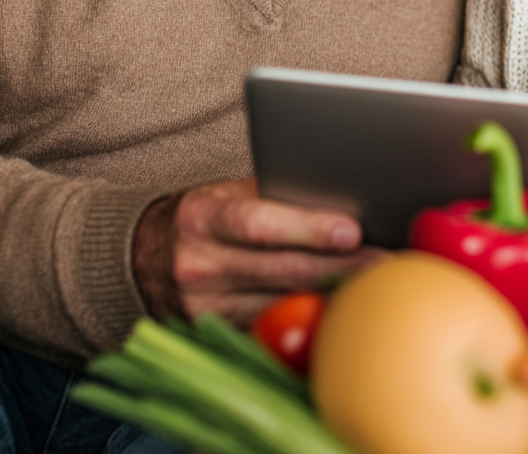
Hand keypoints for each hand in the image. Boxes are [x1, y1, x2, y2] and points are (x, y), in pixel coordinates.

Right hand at [132, 177, 382, 325]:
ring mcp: (204, 308)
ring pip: (283, 305)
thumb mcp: (229, 193)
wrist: (142, 255)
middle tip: (385, 261)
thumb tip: (341, 199)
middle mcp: (199, 265)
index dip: (307, 228)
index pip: (259, 223)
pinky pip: (270, 328)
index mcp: (203, 218)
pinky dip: (307, 317)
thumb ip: (277, 197)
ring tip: (375, 284)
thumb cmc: (205, 215)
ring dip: (332, 295)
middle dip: (341, 267)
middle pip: (282, 271)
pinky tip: (339, 307)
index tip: (352, 230)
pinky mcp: (214, 334)